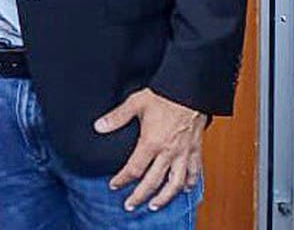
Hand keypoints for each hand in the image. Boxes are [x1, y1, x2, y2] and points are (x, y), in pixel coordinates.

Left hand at [94, 88, 204, 211]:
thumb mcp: (135, 103)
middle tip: (130, 205)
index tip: (114, 185)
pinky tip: (184, 189)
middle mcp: (169, 152)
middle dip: (140, 196)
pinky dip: (190, 184)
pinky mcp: (196, 150)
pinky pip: (195, 172)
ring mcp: (184, 153)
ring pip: (175, 184)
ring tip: (155, 205)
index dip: (122, 180)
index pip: (134, 169)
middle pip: (153, 183)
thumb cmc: (164, 94)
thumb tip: (98, 127)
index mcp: (152, 142)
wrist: (190, 88)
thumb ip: (116, 117)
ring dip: (165, 198)